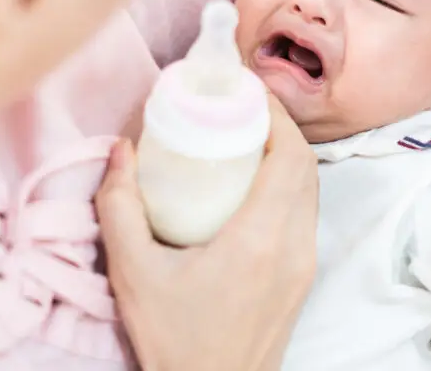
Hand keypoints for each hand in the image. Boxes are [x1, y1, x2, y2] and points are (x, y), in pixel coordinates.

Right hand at [96, 96, 317, 370]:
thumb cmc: (173, 339)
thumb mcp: (133, 274)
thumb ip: (119, 208)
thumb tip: (121, 150)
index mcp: (259, 239)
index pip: (290, 157)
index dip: (277, 115)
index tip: (250, 92)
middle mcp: (293, 245)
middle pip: (305, 166)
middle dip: (281, 126)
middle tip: (245, 107)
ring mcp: (304, 262)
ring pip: (311, 188)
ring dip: (288, 153)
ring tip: (251, 135)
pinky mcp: (303, 275)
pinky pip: (306, 211)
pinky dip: (290, 182)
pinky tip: (257, 180)